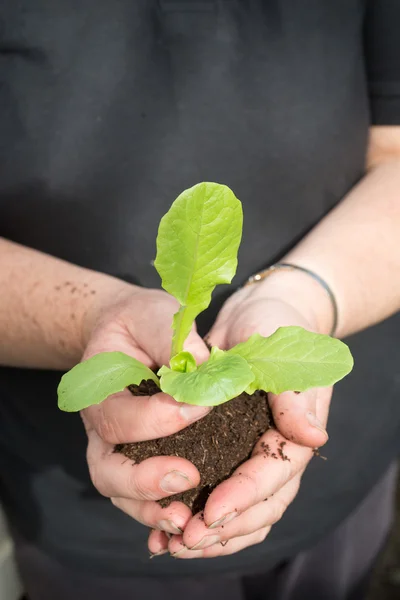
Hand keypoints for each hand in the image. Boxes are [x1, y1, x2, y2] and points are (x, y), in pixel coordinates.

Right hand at [80, 286, 211, 536]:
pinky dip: (160, 512)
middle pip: (108, 470)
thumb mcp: (154, 315)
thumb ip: (170, 336)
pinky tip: (189, 519)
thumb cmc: (141, 323)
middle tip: (188, 477)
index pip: (120, 416)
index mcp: (98, 391)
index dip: (159, 418)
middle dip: (145, 480)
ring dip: (153, 508)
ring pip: (122, 493)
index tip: (202, 406)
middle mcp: (101, 429)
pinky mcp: (139, 462)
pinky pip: (142, 496)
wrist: (130, 335)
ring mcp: (117, 451)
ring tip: (188, 518)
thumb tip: (202, 367)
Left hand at [157, 279, 331, 557]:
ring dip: (212, 534)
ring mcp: (250, 454)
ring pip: (241, 512)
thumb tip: (313, 437)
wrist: (255, 316)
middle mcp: (273, 451)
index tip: (213, 512)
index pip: (273, 476)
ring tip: (175, 544)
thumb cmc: (273, 327)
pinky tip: (168, 529)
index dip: (244, 497)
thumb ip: (294, 395)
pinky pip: (220, 494)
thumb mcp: (280, 352)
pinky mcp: (227, 451)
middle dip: (225, 528)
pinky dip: (201, 516)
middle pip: (259, 508)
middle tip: (187, 538)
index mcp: (292, 432)